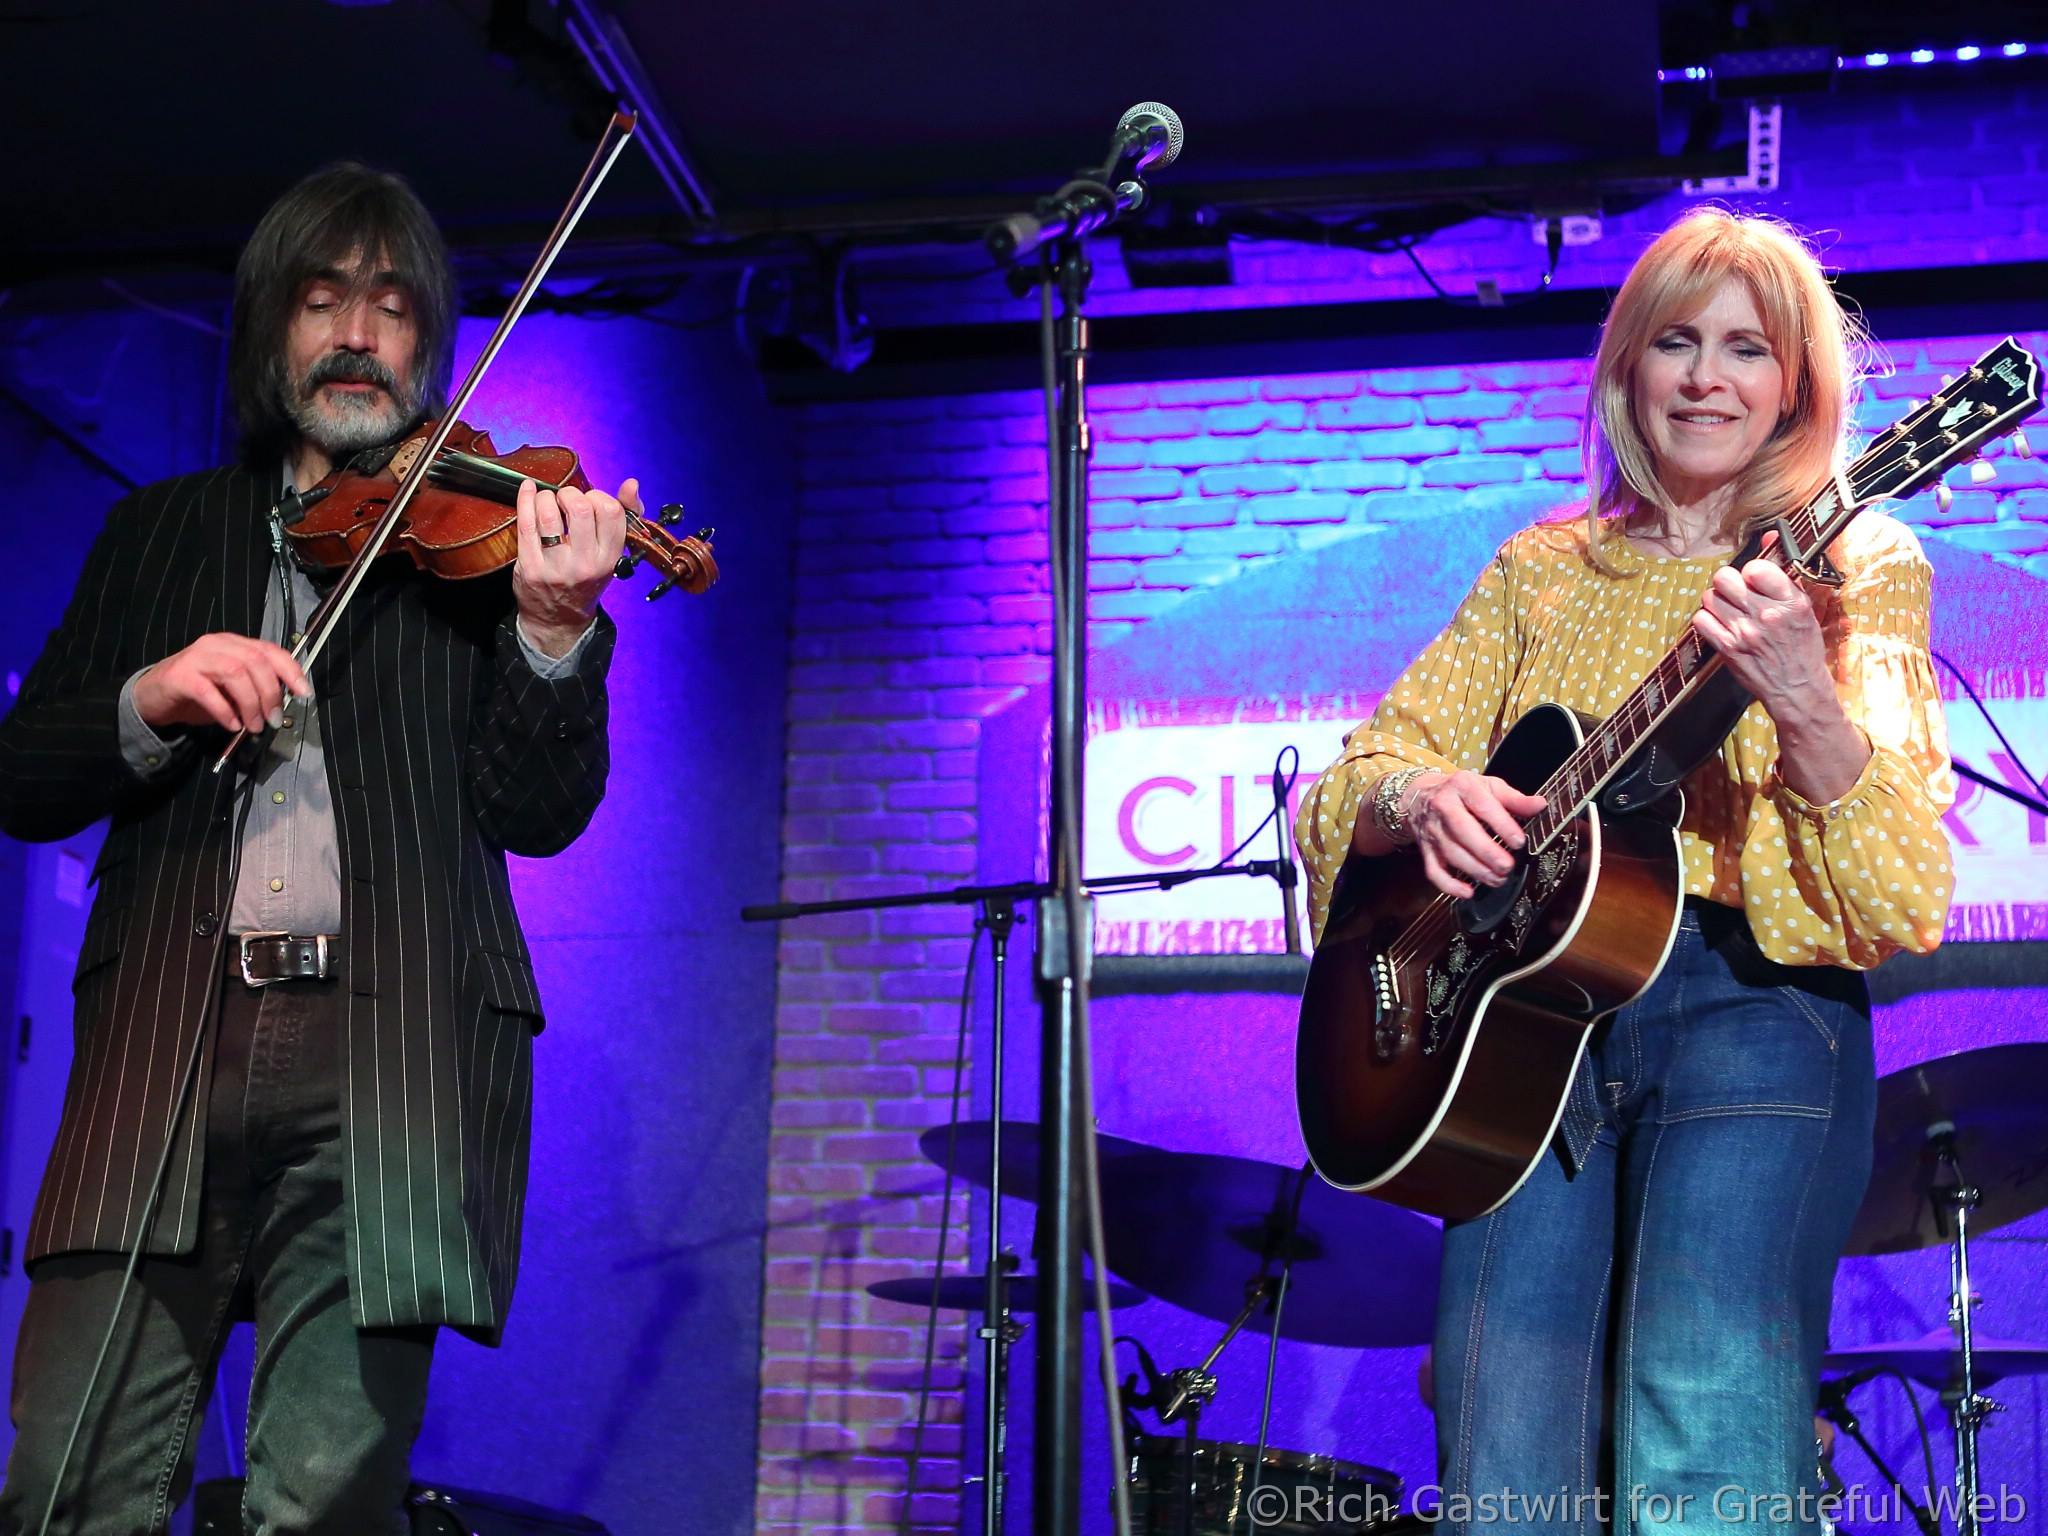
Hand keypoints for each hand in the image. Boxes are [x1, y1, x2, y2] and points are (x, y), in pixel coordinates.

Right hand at [133, 634, 312, 735]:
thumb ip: (254, 690)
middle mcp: (217, 644)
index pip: (270, 650)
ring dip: (251, 703)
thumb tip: (280, 706)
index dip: (291, 670)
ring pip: (235, 673)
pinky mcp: (179, 676)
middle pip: (255, 662)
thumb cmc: (197, 693)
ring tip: (253, 726)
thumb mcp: (232, 691)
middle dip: (271, 693)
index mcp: (235, 644)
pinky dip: (225, 711)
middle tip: (273, 719)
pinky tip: (231, 724)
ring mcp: (197, 657)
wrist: (153, 697)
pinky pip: (208, 691)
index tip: (304, 693)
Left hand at [511, 476, 634, 656]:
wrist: (559, 619)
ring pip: (549, 514)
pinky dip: (525, 499)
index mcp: (609, 558)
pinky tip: (528, 490)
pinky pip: (525, 524)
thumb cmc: (587, 579)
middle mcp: (586, 564)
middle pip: (580, 508)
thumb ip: (626, 517)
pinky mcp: (530, 567)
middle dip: (570, 494)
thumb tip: (631, 484)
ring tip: (547, 501)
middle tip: (565, 500)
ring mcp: (556, 567)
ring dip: (546, 497)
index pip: (611, 512)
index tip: (589, 501)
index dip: (598, 496)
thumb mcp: (611, 554)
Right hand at [1409, 770, 1546, 899]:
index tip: (1519, 841)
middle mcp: (1444, 807)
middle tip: (1507, 866)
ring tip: (1497, 879)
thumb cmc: (1460, 792)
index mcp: (1462, 787)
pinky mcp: (1426, 850)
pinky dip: (1449, 885)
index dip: (1502, 824)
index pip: (1482, 805)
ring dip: (1476, 870)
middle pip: (1462, 831)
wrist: (1420, 796)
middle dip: (1487, 852)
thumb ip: (1514, 799)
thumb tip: (1539, 805)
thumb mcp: (1488, 786)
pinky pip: (1433, 870)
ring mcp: (1433, 830)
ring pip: (1451, 854)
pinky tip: (1467, 892)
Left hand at [1689, 538, 1834, 721]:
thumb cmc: (1801, 646)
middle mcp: (1767, 615)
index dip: (1751, 571)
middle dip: (1729, 583)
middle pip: (1725, 579)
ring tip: (1731, 611)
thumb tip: (1771, 532)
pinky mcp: (1728, 648)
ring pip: (1711, 597)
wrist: (1797, 688)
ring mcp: (1745, 632)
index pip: (1756, 568)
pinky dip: (1707, 620)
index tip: (1754, 581)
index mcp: (1791, 602)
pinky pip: (1701, 620)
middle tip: (1737, 594)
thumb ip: (1785, 571)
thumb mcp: (1804, 607)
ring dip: (1717, 601)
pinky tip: (1720, 624)